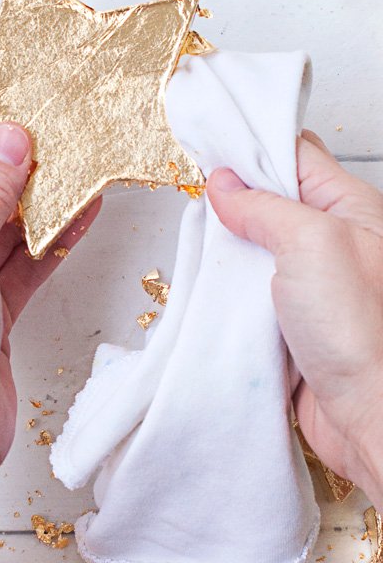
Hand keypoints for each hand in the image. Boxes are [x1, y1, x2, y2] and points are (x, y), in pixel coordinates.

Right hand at [208, 131, 382, 498]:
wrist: (372, 418)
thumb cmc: (366, 332)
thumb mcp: (311, 242)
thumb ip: (264, 205)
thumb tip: (224, 183)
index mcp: (352, 210)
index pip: (294, 155)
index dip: (250, 145)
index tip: (206, 144)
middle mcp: (332, 244)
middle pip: (266, 201)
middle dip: (226, 201)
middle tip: (197, 201)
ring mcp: (308, 286)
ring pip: (249, 250)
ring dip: (221, 253)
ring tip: (199, 250)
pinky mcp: (287, 325)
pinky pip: (243, 297)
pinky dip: (221, 295)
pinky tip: (206, 293)